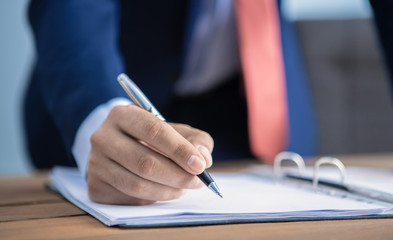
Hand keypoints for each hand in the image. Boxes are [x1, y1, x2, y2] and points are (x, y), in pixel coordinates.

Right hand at [87, 105, 213, 204]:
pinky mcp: (95, 185)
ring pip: (138, 184)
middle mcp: (103, 137)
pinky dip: (154, 198)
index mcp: (122, 115)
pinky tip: (165, 191)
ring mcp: (95, 163)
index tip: (200, 165)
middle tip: (198, 182)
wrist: (118, 147)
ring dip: (169, 191)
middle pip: (145, 162)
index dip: (179, 150)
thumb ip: (196, 140)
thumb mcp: (175, 130)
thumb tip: (203, 159)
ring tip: (185, 188)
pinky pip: (130, 198)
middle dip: (178, 175)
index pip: (153, 131)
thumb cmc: (152, 138)